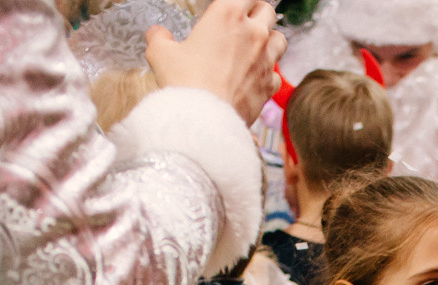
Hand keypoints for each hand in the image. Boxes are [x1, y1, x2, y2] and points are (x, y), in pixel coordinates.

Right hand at [145, 0, 283, 122]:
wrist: (204, 120)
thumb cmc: (185, 83)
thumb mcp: (161, 54)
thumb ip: (160, 38)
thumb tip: (158, 34)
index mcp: (227, 15)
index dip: (238, 1)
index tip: (232, 6)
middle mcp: (252, 34)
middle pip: (267, 11)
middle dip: (258, 13)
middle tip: (247, 20)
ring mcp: (265, 59)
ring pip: (280, 38)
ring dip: (270, 39)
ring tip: (257, 46)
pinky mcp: (269, 85)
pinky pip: (276, 73)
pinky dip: (268, 73)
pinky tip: (256, 77)